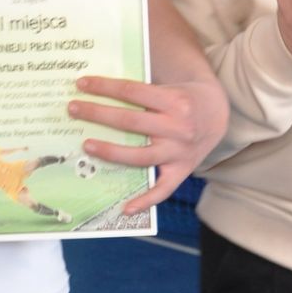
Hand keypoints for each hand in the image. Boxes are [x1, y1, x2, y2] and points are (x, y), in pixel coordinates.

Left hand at [68, 74, 228, 215]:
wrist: (217, 114)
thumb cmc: (183, 98)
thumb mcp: (168, 86)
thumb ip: (140, 91)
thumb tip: (100, 90)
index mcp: (173, 100)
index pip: (132, 91)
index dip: (105, 87)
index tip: (82, 84)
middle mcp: (177, 127)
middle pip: (131, 121)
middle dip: (98, 114)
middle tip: (73, 109)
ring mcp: (179, 152)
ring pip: (140, 156)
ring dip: (111, 152)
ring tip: (87, 145)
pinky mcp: (182, 171)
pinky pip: (163, 190)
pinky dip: (145, 201)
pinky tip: (125, 208)